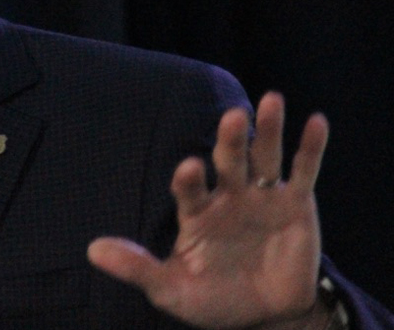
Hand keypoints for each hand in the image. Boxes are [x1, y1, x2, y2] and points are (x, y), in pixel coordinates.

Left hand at [87, 92, 330, 329]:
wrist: (265, 316)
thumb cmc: (212, 298)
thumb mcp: (172, 289)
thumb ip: (137, 268)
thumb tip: (92, 250)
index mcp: (196, 210)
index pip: (190, 187)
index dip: (189, 178)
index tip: (188, 167)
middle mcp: (227, 194)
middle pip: (228, 161)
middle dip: (229, 140)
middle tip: (232, 116)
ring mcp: (262, 196)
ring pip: (264, 156)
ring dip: (268, 129)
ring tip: (271, 100)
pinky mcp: (296, 204)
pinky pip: (303, 171)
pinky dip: (310, 147)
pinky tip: (316, 121)